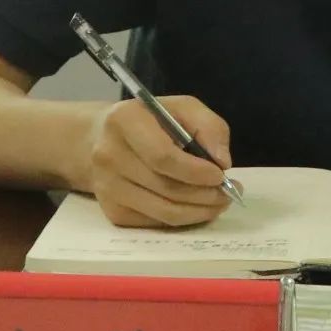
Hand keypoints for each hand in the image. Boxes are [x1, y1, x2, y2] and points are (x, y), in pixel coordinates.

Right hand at [86, 95, 237, 226]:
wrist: (102, 138)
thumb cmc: (151, 120)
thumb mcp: (183, 108)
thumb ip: (208, 127)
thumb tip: (222, 161)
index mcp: (125, 121)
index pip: (162, 156)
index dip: (196, 170)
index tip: (221, 175)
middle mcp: (109, 155)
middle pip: (165, 187)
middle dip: (204, 194)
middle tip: (228, 193)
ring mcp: (107, 187)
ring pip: (163, 211)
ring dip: (198, 211)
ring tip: (219, 202)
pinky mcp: (112, 211)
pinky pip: (155, 222)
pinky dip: (182, 218)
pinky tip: (196, 207)